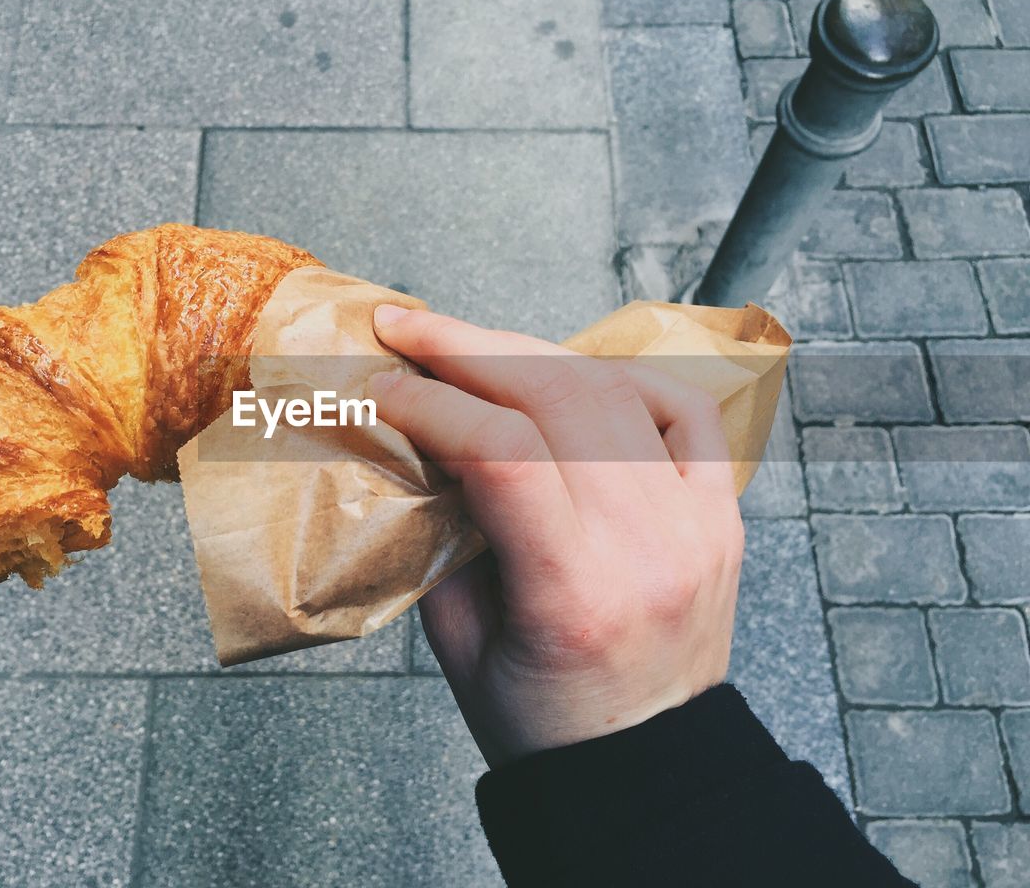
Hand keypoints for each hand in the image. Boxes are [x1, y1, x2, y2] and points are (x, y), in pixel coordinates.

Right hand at [368, 305, 744, 768]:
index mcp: (574, 594)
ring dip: (533, 351)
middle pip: (560, 396)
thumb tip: (415, 438)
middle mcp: (649, 546)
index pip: (502, 451)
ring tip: (474, 345)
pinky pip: (688, 410)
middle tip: (410, 329)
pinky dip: (626, 377)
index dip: (429, 402)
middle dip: (470, 347)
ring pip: (617, 388)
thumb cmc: (543, 722)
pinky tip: (575, 373)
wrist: (646, 769)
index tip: (378, 385)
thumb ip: (440, 533)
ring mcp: (697, 524)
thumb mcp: (459, 641)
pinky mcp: (720, 514)